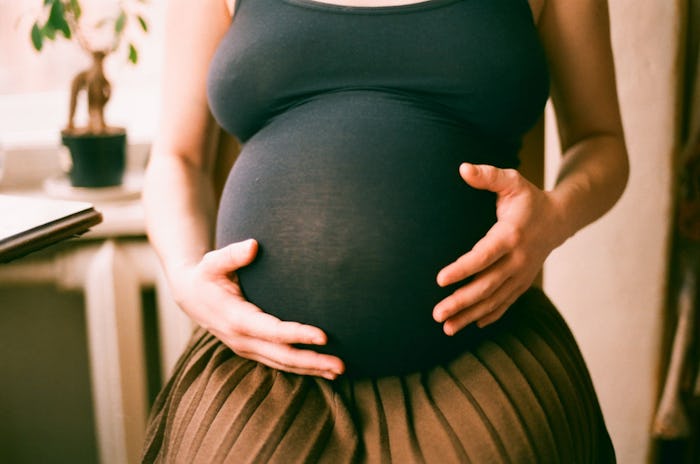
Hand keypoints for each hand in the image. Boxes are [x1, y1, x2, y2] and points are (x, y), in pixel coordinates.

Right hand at [171, 239, 344, 378]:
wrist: (190, 295)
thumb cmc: (206, 274)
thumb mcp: (213, 261)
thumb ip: (232, 254)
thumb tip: (253, 245)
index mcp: (236, 319)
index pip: (273, 331)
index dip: (298, 334)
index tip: (324, 335)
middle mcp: (242, 340)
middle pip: (282, 356)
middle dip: (312, 361)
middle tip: (341, 364)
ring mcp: (247, 348)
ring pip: (282, 364)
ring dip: (311, 368)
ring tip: (339, 371)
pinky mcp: (252, 350)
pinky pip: (279, 363)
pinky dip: (301, 368)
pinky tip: (323, 370)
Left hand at [433, 163, 566, 334]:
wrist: (560, 219)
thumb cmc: (528, 199)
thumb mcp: (511, 181)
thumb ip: (488, 175)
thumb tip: (463, 168)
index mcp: (511, 235)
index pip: (484, 256)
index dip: (462, 269)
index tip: (440, 280)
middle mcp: (518, 259)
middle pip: (487, 285)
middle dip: (461, 301)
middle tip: (437, 314)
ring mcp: (522, 274)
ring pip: (494, 300)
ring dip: (470, 315)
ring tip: (446, 327)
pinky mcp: (523, 282)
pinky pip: (506, 303)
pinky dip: (490, 315)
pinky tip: (472, 325)